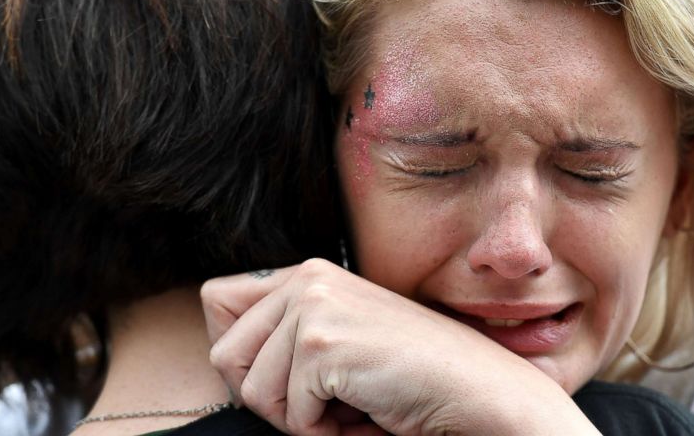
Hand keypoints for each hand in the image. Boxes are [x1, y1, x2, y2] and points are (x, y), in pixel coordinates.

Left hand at [201, 259, 599, 435]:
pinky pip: (288, 414)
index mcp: (308, 272)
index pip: (216, 302)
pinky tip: (366, 409)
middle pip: (222, 354)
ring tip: (352, 401)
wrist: (477, 392)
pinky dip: (325, 430)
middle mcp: (306, 277)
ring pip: (250, 390)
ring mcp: (313, 306)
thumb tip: (220, 350)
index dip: (240, 354)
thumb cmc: (410, 378)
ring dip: (300, 417)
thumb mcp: (340, 343)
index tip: (292, 376)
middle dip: (271, 395)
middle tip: (328, 396)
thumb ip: (286, 334)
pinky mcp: (322, 342)